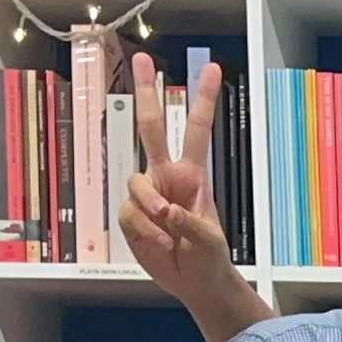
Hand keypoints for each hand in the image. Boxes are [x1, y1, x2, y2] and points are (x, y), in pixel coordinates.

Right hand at [117, 54, 235, 296]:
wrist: (196, 283)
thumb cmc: (209, 259)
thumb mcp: (209, 242)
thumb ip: (189, 224)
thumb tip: (165, 210)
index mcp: (193, 175)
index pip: (198, 130)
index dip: (203, 101)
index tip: (213, 69)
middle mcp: (167, 176)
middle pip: (151, 127)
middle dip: (146, 92)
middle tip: (143, 58)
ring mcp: (147, 194)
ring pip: (134, 184)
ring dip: (149, 208)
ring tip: (168, 233)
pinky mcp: (131, 215)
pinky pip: (127, 214)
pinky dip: (143, 232)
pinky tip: (159, 244)